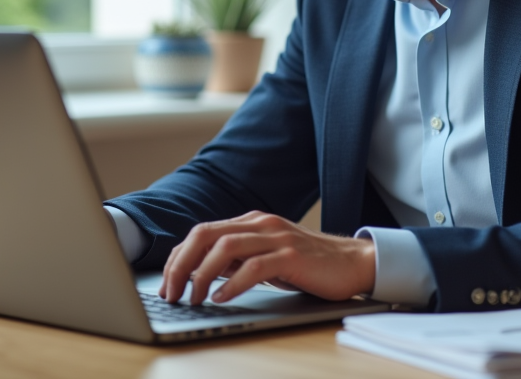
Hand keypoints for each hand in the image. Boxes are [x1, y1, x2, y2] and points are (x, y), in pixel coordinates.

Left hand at [158, 211, 375, 304]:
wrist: (353, 262)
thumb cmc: (308, 265)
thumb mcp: (266, 258)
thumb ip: (238, 259)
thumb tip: (201, 272)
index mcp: (251, 221)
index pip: (201, 232)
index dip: (178, 257)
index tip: (166, 283)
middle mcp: (260, 224)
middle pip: (205, 235)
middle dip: (181, 264)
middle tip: (171, 292)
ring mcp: (277, 237)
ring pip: (225, 247)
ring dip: (201, 274)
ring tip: (193, 298)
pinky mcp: (292, 255)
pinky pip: (254, 266)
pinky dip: (232, 283)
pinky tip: (221, 297)